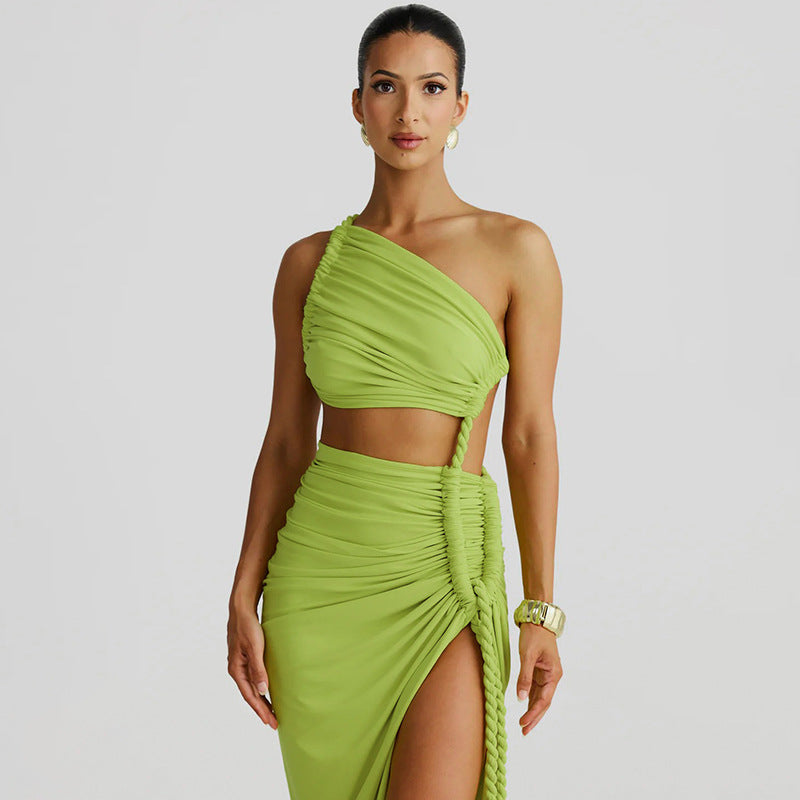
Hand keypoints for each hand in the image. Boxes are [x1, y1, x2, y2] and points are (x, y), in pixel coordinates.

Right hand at [227, 606, 277, 729]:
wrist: (242, 610)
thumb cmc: (248, 627)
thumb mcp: (255, 648)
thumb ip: (258, 669)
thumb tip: (263, 691)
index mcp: (236, 670)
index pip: (250, 696)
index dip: (261, 710)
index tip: (271, 722)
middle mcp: (237, 669)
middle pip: (251, 695)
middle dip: (262, 709)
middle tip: (275, 723)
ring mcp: (241, 664)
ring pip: (252, 688)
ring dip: (262, 700)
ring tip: (272, 712)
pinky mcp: (246, 658)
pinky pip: (253, 679)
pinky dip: (260, 688)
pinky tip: (267, 691)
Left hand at [516, 623, 562, 734]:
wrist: (537, 619)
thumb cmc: (534, 635)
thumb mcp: (527, 655)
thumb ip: (524, 676)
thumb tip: (521, 698)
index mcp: (554, 674)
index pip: (543, 700)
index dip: (533, 713)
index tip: (523, 724)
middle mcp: (552, 677)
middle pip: (544, 702)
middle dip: (534, 717)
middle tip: (524, 732)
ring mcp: (547, 674)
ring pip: (540, 697)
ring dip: (532, 710)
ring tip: (523, 725)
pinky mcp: (540, 670)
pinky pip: (536, 689)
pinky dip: (530, 699)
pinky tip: (525, 707)